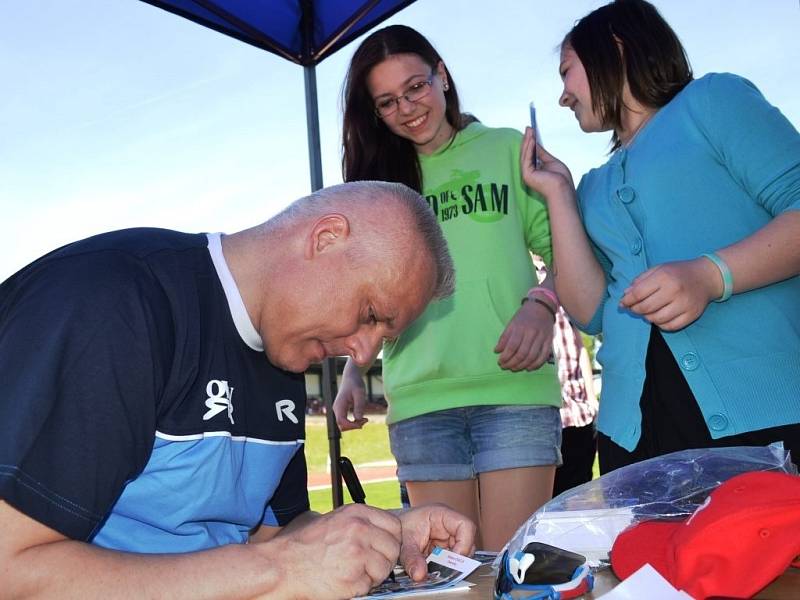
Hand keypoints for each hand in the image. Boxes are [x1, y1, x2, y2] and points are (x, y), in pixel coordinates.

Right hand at [273, 504, 400, 598]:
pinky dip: (360, 588)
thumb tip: (377, 529)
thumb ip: (356, 521)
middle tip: (369, 565)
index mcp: (356, 514)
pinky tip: (344, 581)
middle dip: (384, 559)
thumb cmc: (301, 546)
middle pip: (393, 548)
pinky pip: (369, 586)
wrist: (281, 567)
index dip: (391, 539)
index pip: (394, 525)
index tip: (383, 547)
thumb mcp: (331, 520)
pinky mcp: (353, 578)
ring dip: (373, 575)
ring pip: (385, 569)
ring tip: (354, 573)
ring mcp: (358, 554)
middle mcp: (360, 530)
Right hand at [333, 361, 368, 430]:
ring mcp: (339, 410)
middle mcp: (337, 409)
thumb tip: (358, 419)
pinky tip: (363, 418)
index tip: (362, 423)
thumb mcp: (360, 393)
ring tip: (365, 419)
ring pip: (344, 424)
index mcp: (339, 405)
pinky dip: (354, 422)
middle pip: (342, 425)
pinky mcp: (342, 410)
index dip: (351, 425)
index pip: (341, 422)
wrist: (351, 377)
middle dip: (353, 426)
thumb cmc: (355, 383)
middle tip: (366, 420)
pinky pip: (346, 420)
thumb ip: (359, 406)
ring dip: (354, 424)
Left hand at [397, 504, 476, 581]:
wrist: (391, 529)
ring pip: (460, 553)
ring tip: (434, 568)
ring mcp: (448, 537)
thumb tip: (420, 575)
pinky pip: (451, 560)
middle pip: (467, 542)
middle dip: (457, 558)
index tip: (453, 559)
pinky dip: (443, 567)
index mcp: (442, 515)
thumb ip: (412, 559)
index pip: (466, 526)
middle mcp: (449, 525)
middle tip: (444, 569)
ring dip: (450, 564)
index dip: (464, 544)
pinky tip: (432, 567)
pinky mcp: (444, 548)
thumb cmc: (400, 525)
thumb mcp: (405, 542)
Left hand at [495, 299, 554, 370]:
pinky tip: (528, 368)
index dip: (505, 356)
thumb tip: (496, 351)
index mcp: (520, 327)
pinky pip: (543, 356)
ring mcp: (542, 338)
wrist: (542, 307)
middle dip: (512, 363)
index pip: (512, 346)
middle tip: (505, 367)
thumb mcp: (511, 323)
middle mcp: (532, 333)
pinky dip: (536, 364)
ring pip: (532, 356)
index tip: (500, 362)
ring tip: (514, 368)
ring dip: (522, 365)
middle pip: (522, 353)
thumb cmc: (523, 316)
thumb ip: (504, 337)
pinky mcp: (549, 341)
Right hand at [520, 127, 574, 199]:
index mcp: (534, 171)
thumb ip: (542, 153)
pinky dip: (529, 148)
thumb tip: (536, 144)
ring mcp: (526, 174)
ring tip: (530, 131)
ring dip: (527, 142)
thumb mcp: (551, 161)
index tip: (531, 132)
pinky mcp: (527, 174)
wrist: (563, 188)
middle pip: (526, 153)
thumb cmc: (561, 179)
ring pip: (525, 155)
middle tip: (528, 128)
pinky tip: (531, 140)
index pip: (530, 154)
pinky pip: (526, 158)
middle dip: (527, 140)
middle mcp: (529, 172)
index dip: (530, 143)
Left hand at [620, 258, 721, 330]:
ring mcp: (684, 304)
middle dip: (635, 310)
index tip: (623, 303)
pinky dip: (660, 324)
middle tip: (633, 308)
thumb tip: (625, 294)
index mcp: (664, 277)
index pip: (638, 294)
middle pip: (645, 308)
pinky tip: (659, 316)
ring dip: (647, 317)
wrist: (707, 277)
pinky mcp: (692, 315)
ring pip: (656, 319)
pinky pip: (669, 326)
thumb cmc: (678, 272)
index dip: (627, 301)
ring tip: (648, 311)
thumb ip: (640, 280)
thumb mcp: (658, 269)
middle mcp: (675, 291)